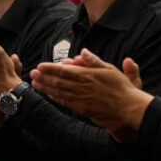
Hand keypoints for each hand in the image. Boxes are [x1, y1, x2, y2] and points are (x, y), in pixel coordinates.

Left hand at [30, 49, 148, 141]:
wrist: (127, 107)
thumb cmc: (121, 87)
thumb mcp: (110, 69)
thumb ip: (94, 61)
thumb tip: (82, 52)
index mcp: (88, 75)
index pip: (65, 71)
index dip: (51, 68)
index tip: (40, 65)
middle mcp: (82, 87)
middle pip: (58, 82)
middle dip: (44, 77)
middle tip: (32, 73)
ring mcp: (81, 99)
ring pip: (59, 92)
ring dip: (46, 87)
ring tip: (35, 83)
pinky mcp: (82, 109)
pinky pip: (66, 102)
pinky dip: (55, 98)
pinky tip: (48, 94)